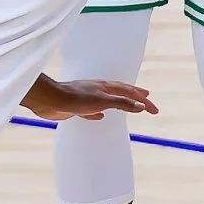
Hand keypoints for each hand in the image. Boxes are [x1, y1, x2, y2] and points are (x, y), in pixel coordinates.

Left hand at [22, 75, 159, 120]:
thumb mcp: (103, 101)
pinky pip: (92, 110)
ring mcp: (87, 98)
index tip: (155, 111)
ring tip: (127, 105)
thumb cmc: (75, 98)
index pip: (130, 93)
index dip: (144, 102)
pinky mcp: (76, 106)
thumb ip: (122, 103)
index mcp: (106, 87)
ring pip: (108, 100)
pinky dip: (99, 113)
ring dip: (120, 102)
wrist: (49, 100)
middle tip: (147, 98)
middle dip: (135, 96)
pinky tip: (100, 116)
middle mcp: (98, 90)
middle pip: (121, 92)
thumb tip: (141, 106)